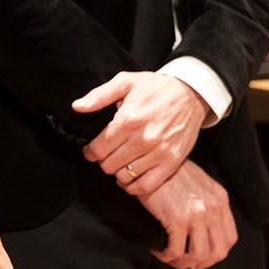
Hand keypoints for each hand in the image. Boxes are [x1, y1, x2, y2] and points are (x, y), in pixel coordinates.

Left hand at [73, 71, 209, 197]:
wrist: (191, 94)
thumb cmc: (156, 87)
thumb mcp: (126, 82)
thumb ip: (99, 96)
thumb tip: (77, 106)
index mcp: (129, 119)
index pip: (98, 149)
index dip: (90, 151)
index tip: (91, 149)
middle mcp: (144, 139)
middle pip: (109, 164)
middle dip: (102, 160)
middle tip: (106, 153)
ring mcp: (159, 153)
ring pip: (125, 176)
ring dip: (117, 171)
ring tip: (119, 161)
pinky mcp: (171, 163)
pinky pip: (146, 185)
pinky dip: (133, 186)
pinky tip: (130, 176)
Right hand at [142, 161, 236, 268]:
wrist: (151, 159)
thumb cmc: (169, 171)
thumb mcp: (198, 184)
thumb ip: (206, 204)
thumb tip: (202, 234)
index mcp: (220, 199)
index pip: (230, 239)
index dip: (215, 253)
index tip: (200, 255)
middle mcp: (213, 207)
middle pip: (218, 252)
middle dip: (201, 263)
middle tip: (184, 261)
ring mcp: (196, 214)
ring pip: (198, 255)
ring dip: (182, 263)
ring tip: (168, 256)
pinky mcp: (177, 218)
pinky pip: (175, 250)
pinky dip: (165, 256)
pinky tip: (156, 249)